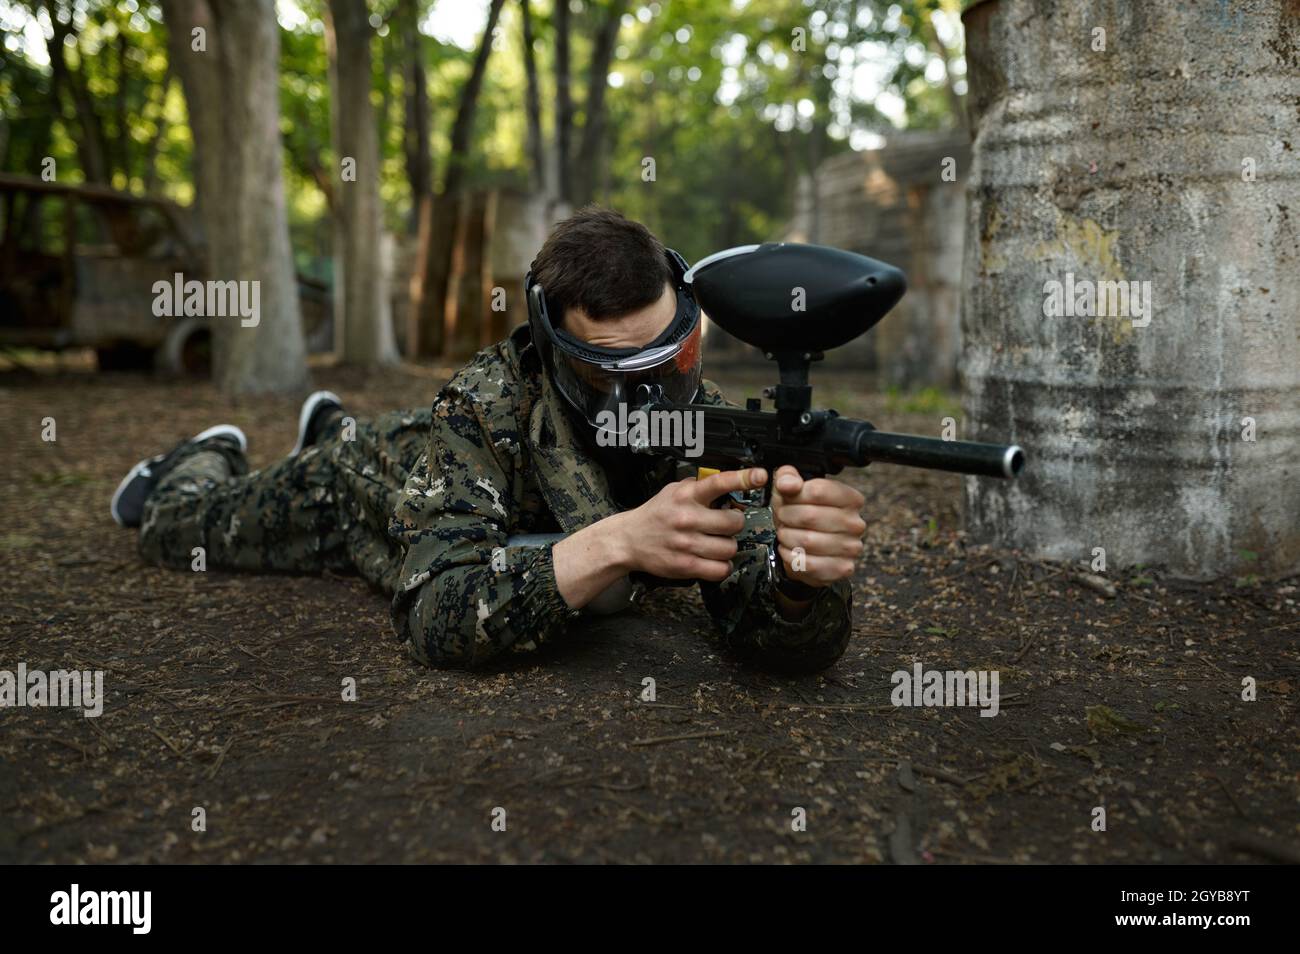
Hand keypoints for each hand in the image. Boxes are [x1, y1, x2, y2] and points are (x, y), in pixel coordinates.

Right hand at [612, 467, 764, 581]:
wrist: (628, 540)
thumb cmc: (655, 515)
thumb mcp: (673, 491)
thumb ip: (699, 486)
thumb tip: (727, 481)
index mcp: (686, 495)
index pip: (719, 482)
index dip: (743, 478)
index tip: (761, 476)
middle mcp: (687, 518)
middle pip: (734, 522)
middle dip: (733, 524)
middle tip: (724, 525)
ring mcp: (687, 544)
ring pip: (730, 547)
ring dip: (727, 546)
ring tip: (715, 543)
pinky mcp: (686, 566)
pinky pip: (721, 569)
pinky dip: (722, 566)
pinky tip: (714, 559)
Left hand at [770, 465, 864, 587]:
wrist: (806, 546)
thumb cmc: (801, 514)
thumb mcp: (793, 489)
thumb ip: (788, 478)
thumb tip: (788, 484)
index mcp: (850, 498)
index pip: (817, 491)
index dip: (793, 496)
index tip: (786, 500)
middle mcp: (855, 523)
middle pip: (810, 516)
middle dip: (786, 517)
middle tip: (783, 519)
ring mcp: (851, 548)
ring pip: (807, 541)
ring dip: (788, 538)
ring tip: (787, 534)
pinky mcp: (842, 568)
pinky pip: (809, 564)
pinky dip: (792, 557)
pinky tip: (791, 550)